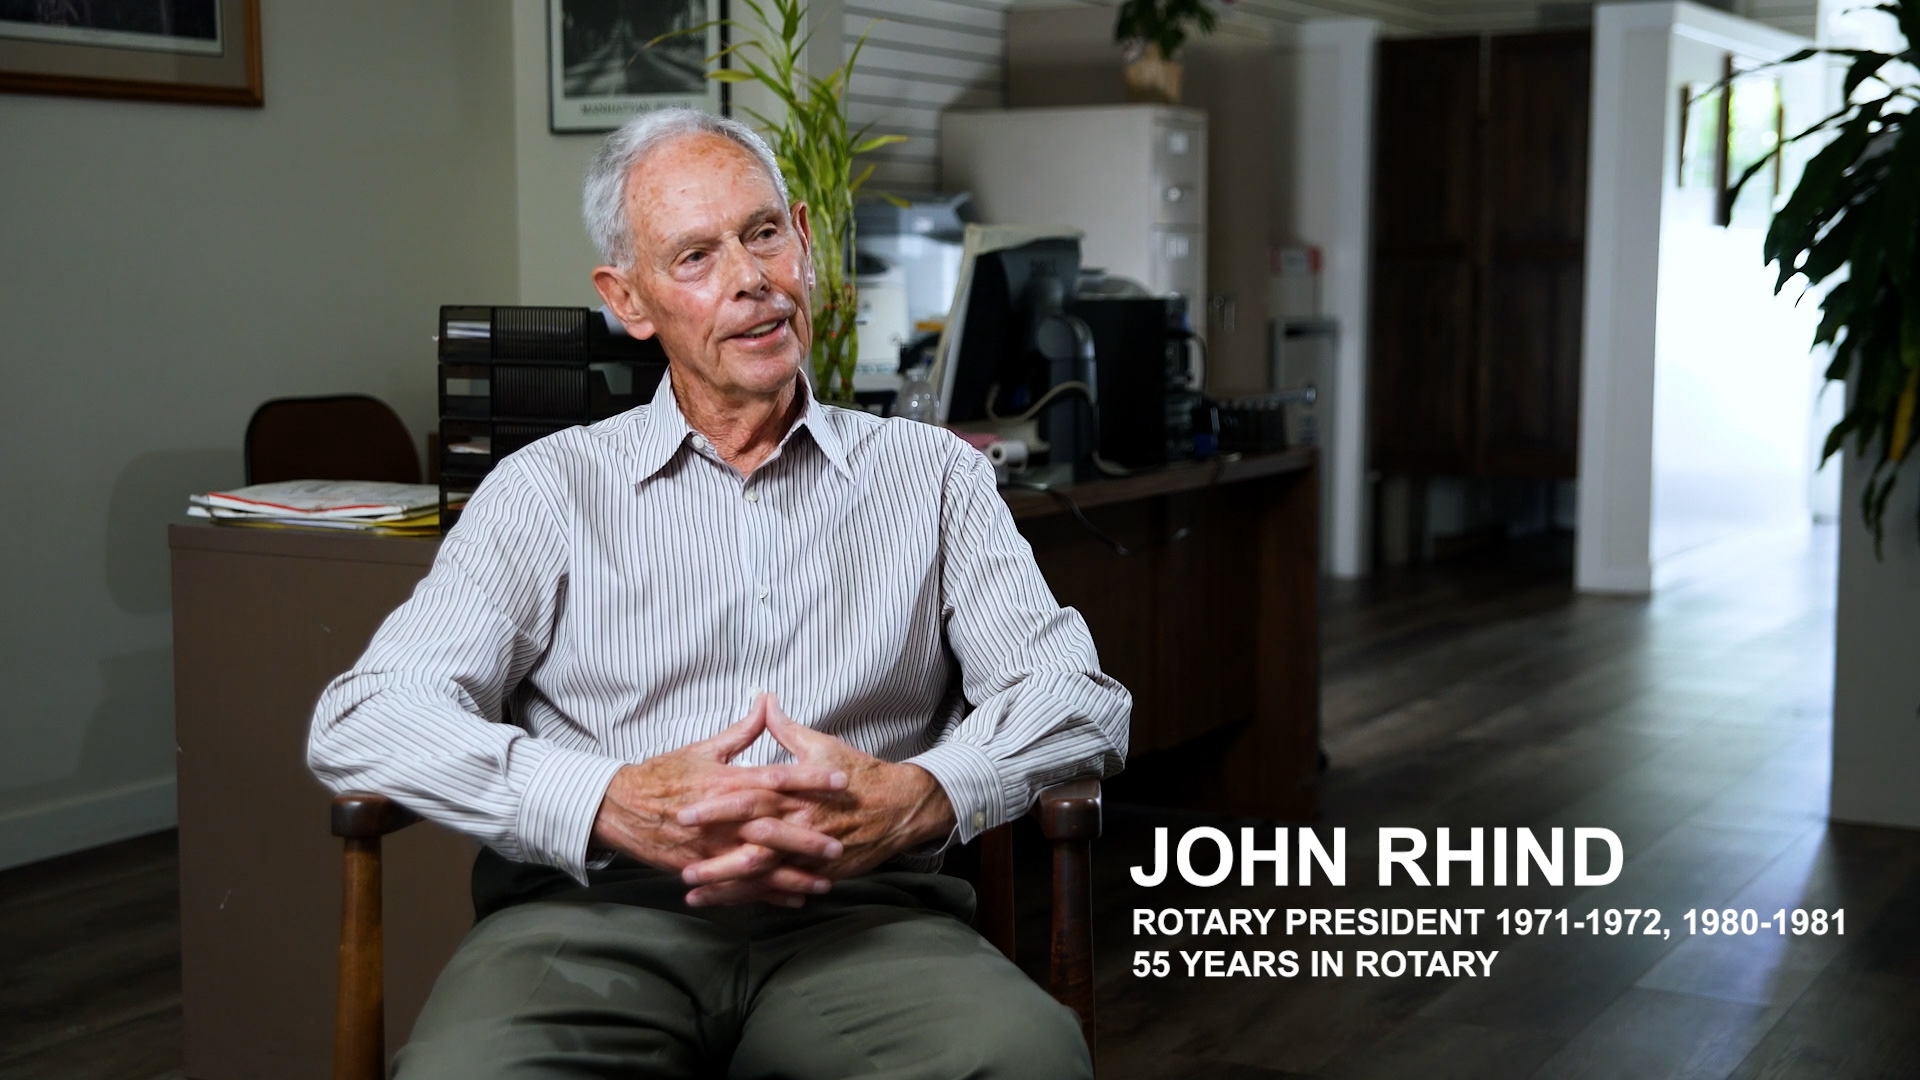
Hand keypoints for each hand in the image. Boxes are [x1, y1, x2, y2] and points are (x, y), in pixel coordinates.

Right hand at [591, 696, 848, 905]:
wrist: (618, 807)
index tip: (841, 780)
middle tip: (840, 843)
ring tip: (824, 883)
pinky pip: (738, 885)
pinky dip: (765, 895)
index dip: (810, 778)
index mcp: (726, 781)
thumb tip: (766, 701)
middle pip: (773, 826)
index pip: (776, 777)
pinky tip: (792, 901)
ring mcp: (711, 846)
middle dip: (808, 836)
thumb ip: (741, 730)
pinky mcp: (700, 867)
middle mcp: (722, 816)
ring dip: (792, 875)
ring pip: (759, 864)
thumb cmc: (662, 775)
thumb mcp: (702, 749)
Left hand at [674, 693, 957, 904]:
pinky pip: (783, 887)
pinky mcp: (821, 872)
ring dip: (728, 884)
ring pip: (764, 873)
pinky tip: (727, 903)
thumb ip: (786, 728)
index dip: (716, 807)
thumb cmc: (860, 773)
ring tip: (693, 891)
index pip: (749, 798)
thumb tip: (763, 698)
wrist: (901, 806)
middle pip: (752, 843)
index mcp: (796, 791)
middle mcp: (801, 824)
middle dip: (716, 856)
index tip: (684, 812)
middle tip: (681, 865)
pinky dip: (756, 897)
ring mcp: (810, 852)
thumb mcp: (822, 746)